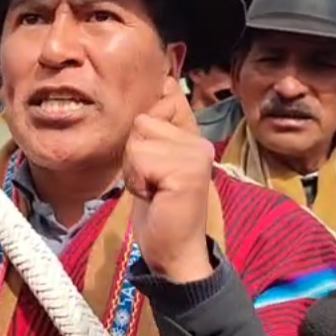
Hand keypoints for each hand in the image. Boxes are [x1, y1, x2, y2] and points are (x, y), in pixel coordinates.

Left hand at [123, 77, 213, 283]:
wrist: (174, 253)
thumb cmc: (159, 210)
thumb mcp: (153, 162)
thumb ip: (158, 128)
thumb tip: (166, 81)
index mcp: (194, 135)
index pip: (164, 98)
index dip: (145, 129)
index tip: (154, 163)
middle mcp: (201, 140)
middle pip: (143, 119)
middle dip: (134, 152)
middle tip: (151, 182)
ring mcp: (197, 154)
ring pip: (138, 138)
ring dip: (134, 168)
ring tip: (152, 190)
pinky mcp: (187, 171)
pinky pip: (140, 157)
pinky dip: (137, 180)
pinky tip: (154, 197)